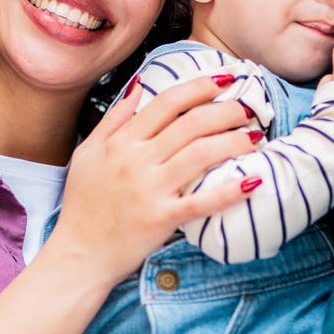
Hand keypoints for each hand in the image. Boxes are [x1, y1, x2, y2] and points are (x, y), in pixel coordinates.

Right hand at [45, 75, 258, 284]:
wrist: (78, 253)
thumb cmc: (83, 204)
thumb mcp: (88, 153)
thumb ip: (114, 119)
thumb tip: (138, 87)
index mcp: (121, 142)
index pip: (167, 103)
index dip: (199, 87)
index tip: (224, 80)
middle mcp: (137, 161)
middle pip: (191, 124)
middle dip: (225, 111)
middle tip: (248, 108)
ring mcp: (151, 189)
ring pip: (201, 154)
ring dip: (233, 141)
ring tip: (255, 136)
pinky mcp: (162, 219)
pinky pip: (201, 202)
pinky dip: (229, 192)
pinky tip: (253, 182)